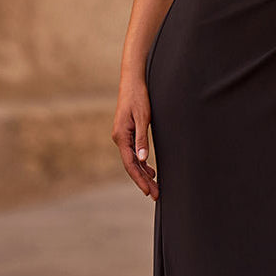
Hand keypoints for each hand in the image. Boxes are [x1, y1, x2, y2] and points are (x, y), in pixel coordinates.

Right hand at [112, 82, 158, 198]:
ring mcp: (122, 136)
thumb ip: (142, 139)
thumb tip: (142, 160)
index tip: (148, 191)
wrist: (133, 81)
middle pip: (131, 165)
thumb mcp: (143, 118)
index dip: (139, 179)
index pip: (130, 164)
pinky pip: (133, 153)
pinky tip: (150, 170)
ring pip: (132, 160)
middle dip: (143, 181)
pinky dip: (142, 163)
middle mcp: (119, 138)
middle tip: (155, 195)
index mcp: (121, 137)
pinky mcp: (127, 133)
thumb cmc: (139, 97)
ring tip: (155, 187)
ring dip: (143, 174)